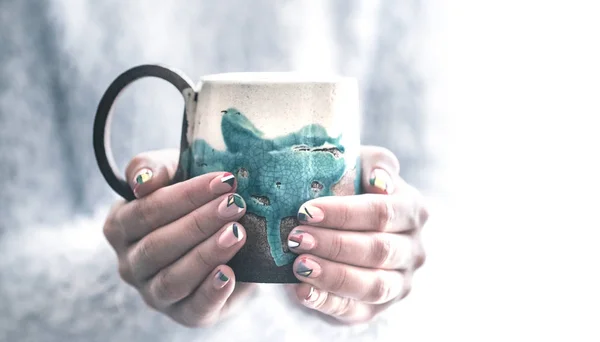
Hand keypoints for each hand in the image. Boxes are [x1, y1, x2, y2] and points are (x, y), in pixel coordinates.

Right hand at [102, 149, 255, 326]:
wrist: (229, 238)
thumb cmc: (193, 199)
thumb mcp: (174, 171)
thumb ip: (152, 166)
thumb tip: (142, 181)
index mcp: (120, 226)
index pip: (145, 211)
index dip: (185, 196)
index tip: (223, 181)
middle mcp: (131, 264)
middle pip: (158, 245)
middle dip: (200, 223)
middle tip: (235, 205)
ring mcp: (154, 293)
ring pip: (173, 278)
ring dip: (207, 254)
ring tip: (237, 234)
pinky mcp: (184, 314)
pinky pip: (194, 308)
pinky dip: (211, 292)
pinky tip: (229, 274)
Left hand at [287, 146, 428, 323]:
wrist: (342, 225)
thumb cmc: (350, 189)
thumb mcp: (359, 167)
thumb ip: (373, 163)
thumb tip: (380, 180)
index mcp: (412, 210)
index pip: (382, 213)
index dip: (344, 213)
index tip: (306, 211)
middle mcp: (413, 249)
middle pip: (378, 250)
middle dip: (334, 244)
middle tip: (296, 238)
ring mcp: (399, 282)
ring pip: (372, 285)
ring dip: (332, 275)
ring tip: (299, 264)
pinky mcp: (377, 308)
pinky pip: (355, 310)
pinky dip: (327, 302)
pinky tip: (302, 291)